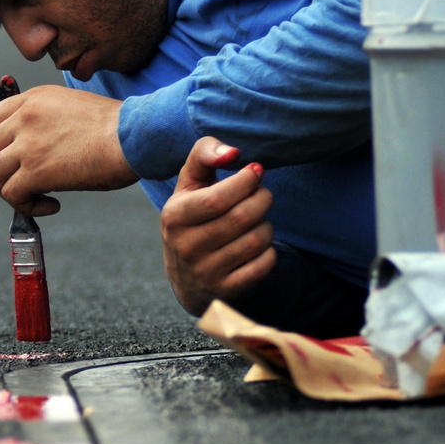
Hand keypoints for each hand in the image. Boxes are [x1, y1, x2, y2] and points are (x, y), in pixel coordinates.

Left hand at [0, 85, 136, 216]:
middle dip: (3, 173)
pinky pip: (12, 195)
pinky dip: (27, 207)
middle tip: (27, 184)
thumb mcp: (74, 108)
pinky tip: (52, 205)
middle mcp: (24, 117)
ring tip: (39, 198)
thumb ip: (50, 120)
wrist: (134, 135)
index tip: (13, 162)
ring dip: (13, 192)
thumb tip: (42, 148)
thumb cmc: (118, 127)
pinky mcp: (35, 170)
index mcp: (33, 99)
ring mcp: (27, 143)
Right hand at [160, 137, 275, 315]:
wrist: (186, 277)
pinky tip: (259, 244)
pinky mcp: (226, 290)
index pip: (218, 198)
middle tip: (263, 194)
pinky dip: (269, 251)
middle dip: (262, 199)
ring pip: (256, 241)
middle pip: (242, 218)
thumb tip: (234, 152)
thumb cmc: (192, 216)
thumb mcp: (189, 184)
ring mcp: (206, 272)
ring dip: (266, 225)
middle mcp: (186, 248)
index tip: (256, 172)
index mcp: (174, 217)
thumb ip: (204, 154)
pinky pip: (263, 266)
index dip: (246, 181)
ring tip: (259, 219)